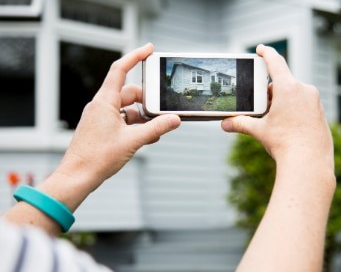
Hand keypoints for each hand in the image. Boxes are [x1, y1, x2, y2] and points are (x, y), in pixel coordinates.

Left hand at [56, 43, 180, 193]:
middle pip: (130, 93)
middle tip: (161, 113)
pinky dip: (135, 126)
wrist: (77, 177)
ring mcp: (101, 117)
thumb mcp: (133, 141)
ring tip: (154, 132)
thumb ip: (156, 128)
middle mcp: (101, 106)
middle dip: (147, 101)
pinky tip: (144, 138)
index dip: (135, 57)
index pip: (120, 70)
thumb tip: (174, 120)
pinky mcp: (102, 128)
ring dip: (143, 118)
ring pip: (128, 109)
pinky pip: (122, 120)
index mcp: (105, 102)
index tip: (149, 50)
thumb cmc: (97, 158)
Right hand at [222, 44, 332, 168]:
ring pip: (295, 94)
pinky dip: (295, 109)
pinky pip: (305, 104)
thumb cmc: (285, 144)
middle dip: (270, 91)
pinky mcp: (320, 112)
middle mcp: (304, 90)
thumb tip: (224, 124)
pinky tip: (289, 126)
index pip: (275, 62)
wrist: (309, 163)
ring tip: (275, 120)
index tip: (261, 49)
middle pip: (283, 82)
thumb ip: (241, 123)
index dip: (266, 53)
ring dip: (283, 100)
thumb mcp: (260, 131)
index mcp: (288, 88)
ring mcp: (315, 101)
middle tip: (261, 105)